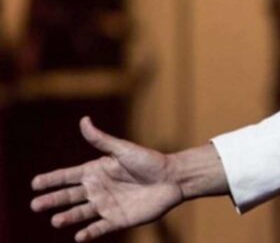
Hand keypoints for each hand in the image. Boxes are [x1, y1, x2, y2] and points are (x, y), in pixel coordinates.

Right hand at [30, 117, 183, 241]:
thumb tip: (84, 120)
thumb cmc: (149, 161)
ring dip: (68, 217)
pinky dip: (89, 233)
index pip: (67, 176)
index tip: (34, 184)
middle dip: (52, 200)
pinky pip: (100, 228)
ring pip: (81, 213)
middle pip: (69, 196)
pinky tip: (79, 236)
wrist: (173, 178)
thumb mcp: (123, 149)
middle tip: (36, 205)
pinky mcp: (118, 219)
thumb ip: (102, 140)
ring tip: (56, 220)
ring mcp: (106, 205)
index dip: (51, 180)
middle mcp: (97, 189)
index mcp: (96, 171)